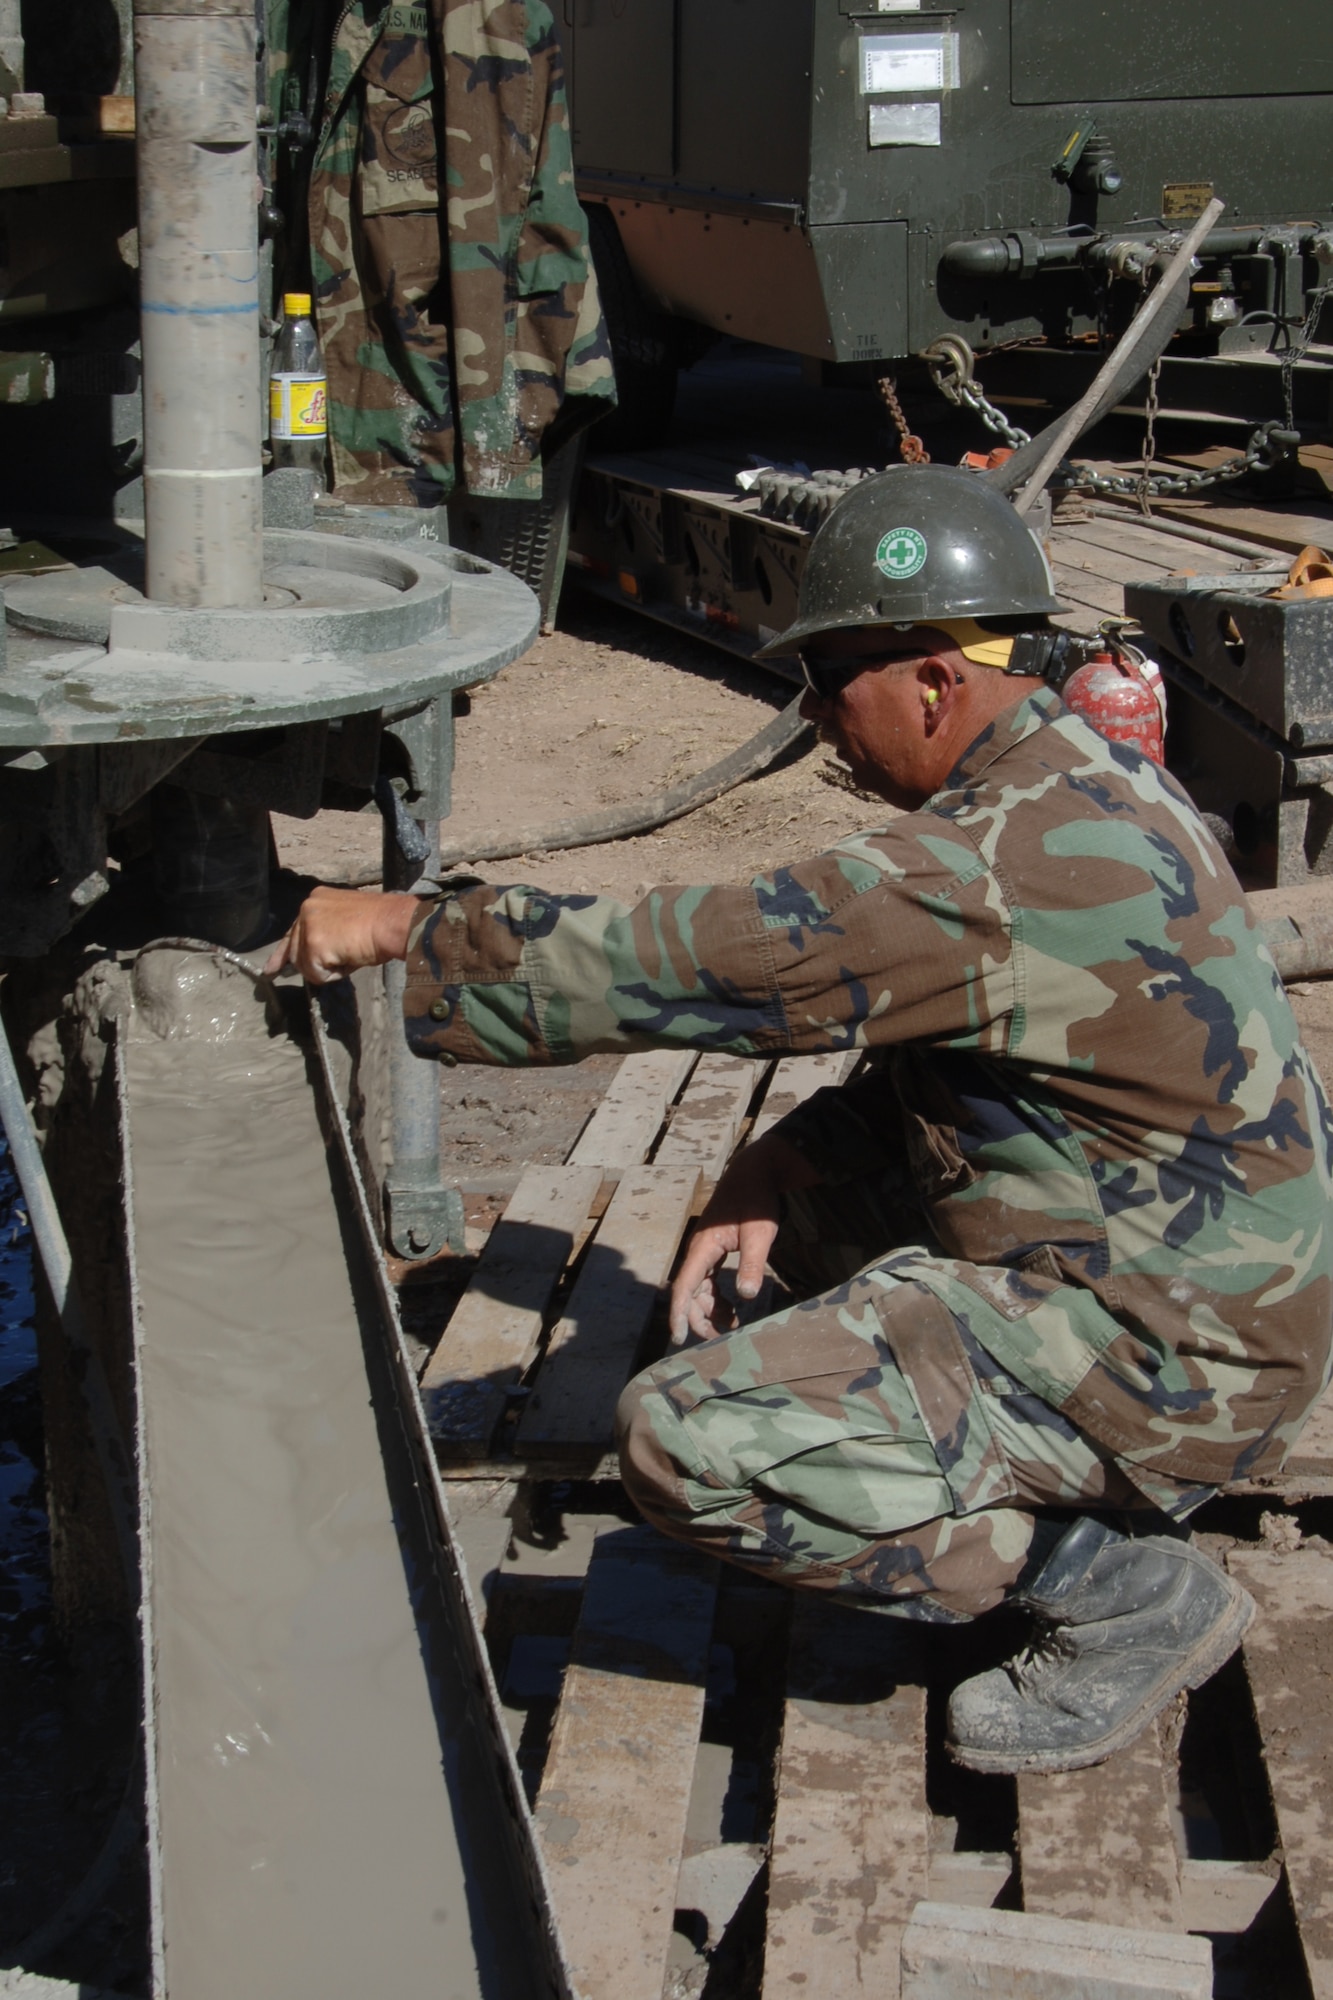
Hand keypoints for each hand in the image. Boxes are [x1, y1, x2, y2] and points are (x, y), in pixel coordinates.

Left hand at [263, 886, 423, 983]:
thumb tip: (315, 956)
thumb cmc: (381, 923)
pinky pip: (316, 974)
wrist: (393, 923)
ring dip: (328, 968)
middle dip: (312, 964)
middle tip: (342, 958)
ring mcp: (308, 926)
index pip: (293, 930)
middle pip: (295, 951)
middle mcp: (307, 908)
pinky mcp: (314, 944)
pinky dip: (335, 974)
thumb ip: (325, 932)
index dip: (283, 953)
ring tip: (351, 953)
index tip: (272, 968)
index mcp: (315, 900)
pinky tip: (350, 958)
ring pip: (305, 965)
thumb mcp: (346, 920)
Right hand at [669, 1132, 818, 1345]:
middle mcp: (698, 1250)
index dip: (679, 1313)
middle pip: (688, 1292)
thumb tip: (746, 1296)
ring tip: (730, 1328)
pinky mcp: (714, 1249)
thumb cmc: (757, 1201)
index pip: (684, 1287)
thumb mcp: (760, 1233)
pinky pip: (708, 1280)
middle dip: (697, 1318)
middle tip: (715, 1340)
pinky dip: (716, 1298)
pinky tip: (732, 1309)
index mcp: (704, 1247)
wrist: (755, 1173)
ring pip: (698, 1288)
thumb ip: (753, 1263)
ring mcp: (705, 1250)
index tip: (678, 1338)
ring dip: (709, 1310)